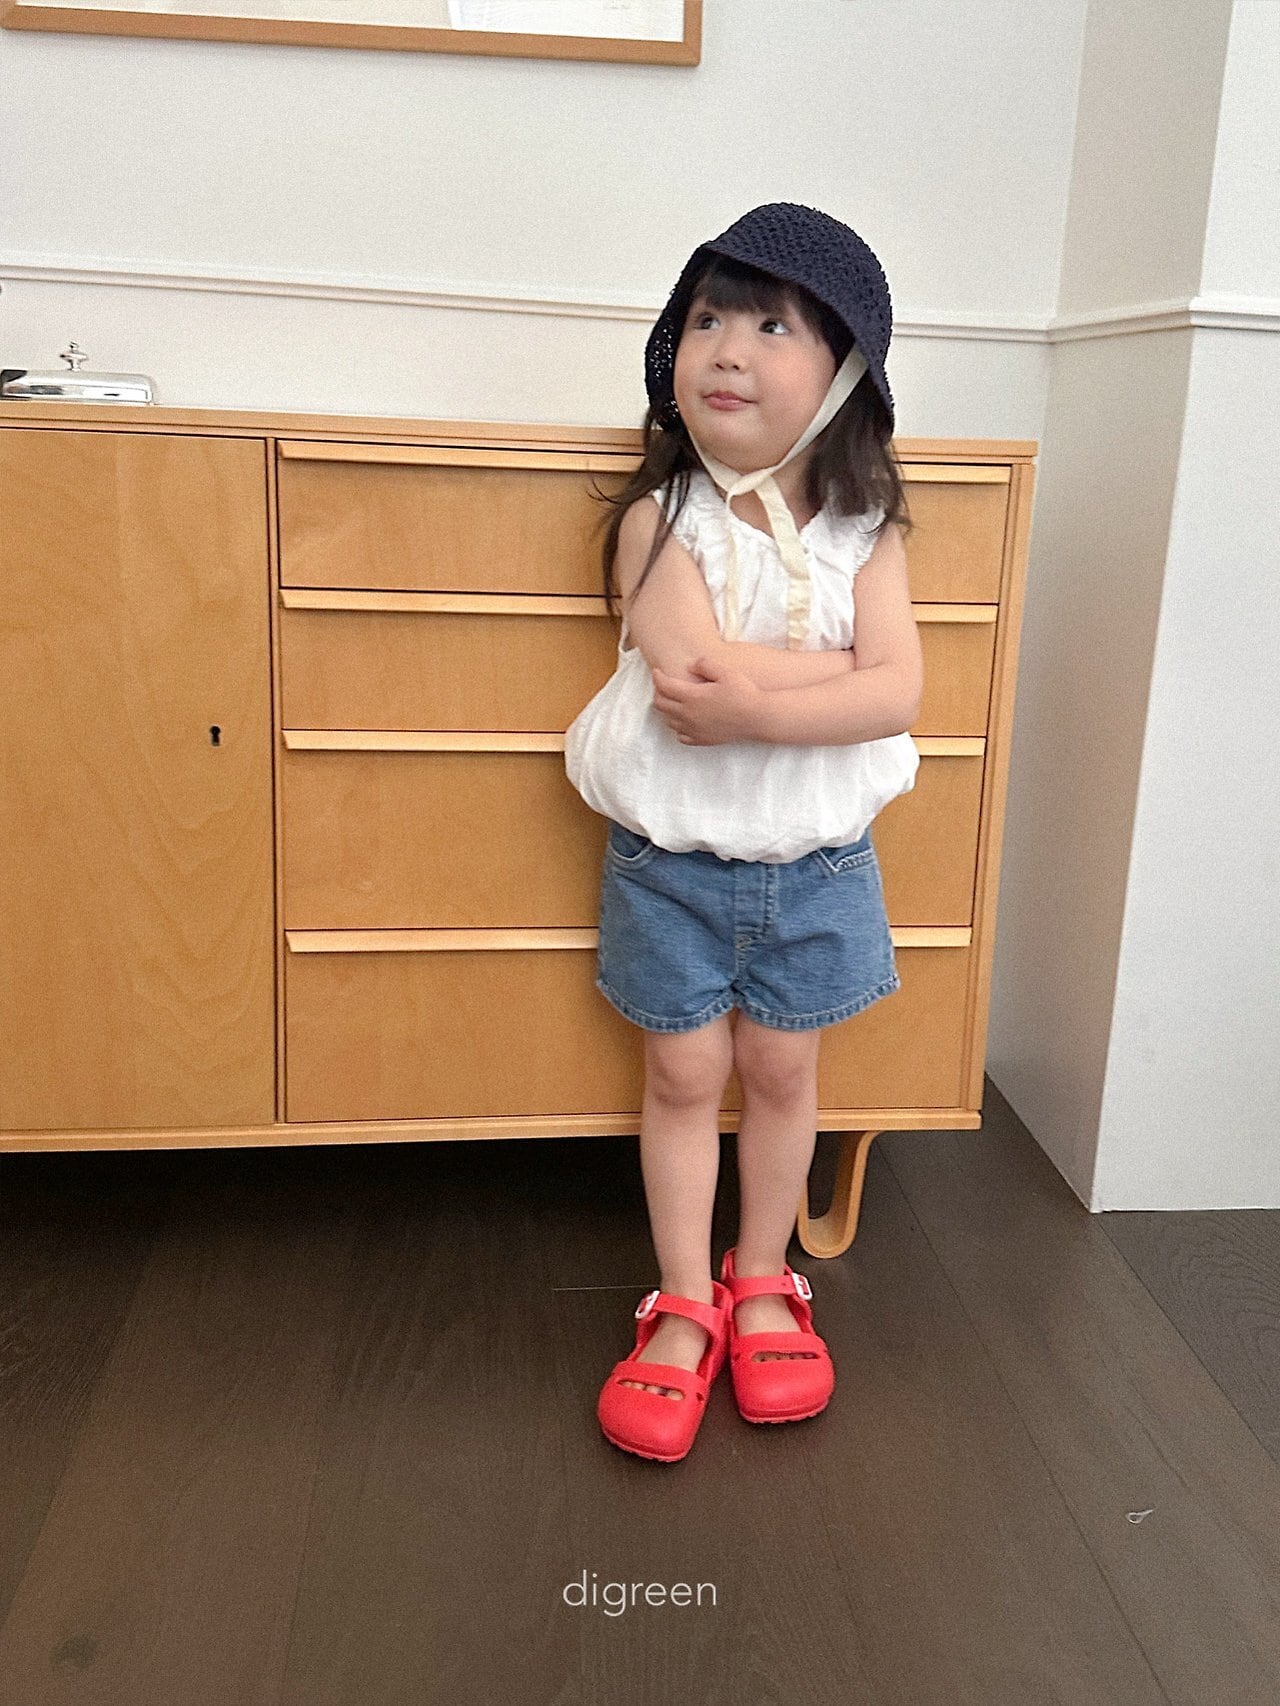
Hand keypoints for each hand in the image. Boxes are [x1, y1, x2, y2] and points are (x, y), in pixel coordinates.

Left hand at [651, 655, 767, 744]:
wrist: (758, 718)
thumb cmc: (744, 693)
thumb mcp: (726, 672)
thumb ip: (705, 664)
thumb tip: (691, 664)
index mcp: (692, 697)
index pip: (664, 686)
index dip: (657, 677)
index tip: (657, 671)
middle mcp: (688, 715)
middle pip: (661, 705)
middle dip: (658, 693)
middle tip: (663, 685)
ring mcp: (694, 730)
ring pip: (669, 721)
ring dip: (668, 710)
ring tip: (674, 701)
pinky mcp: (702, 740)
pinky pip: (681, 736)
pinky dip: (679, 727)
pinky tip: (686, 721)